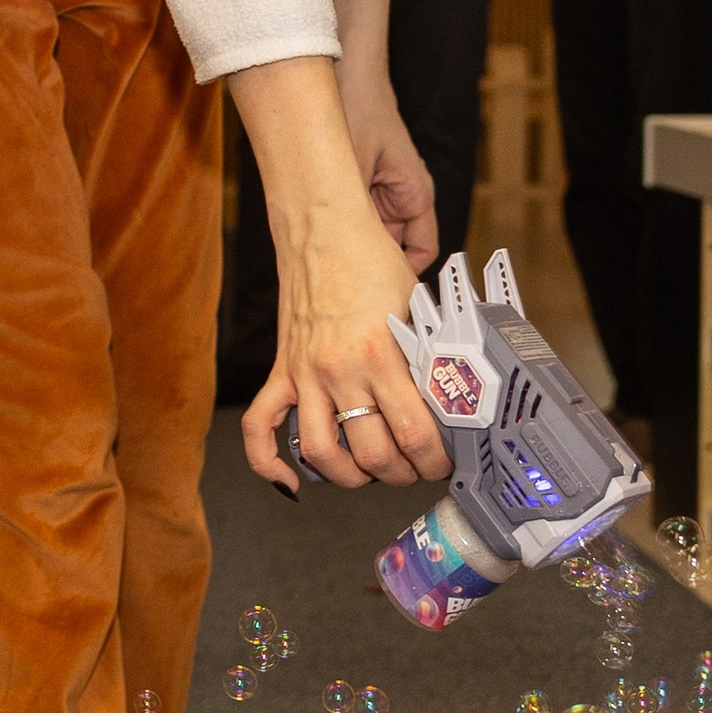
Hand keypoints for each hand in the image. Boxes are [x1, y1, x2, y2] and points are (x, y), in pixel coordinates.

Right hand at [243, 193, 450, 493]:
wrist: (323, 227)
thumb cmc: (372, 260)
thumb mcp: (415, 310)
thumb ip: (427, 360)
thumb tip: (450, 406)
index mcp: (380, 354)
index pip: (414, 433)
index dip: (436, 459)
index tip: (447, 459)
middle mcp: (339, 370)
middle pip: (373, 454)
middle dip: (403, 472)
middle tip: (419, 467)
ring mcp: (305, 374)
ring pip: (322, 454)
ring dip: (352, 477)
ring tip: (374, 472)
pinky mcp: (282, 370)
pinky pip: (261, 428)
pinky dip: (269, 464)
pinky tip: (292, 485)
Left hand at [333, 0, 436, 274]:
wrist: (346, 72)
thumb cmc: (359, 109)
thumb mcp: (351, 163)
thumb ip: (349, 207)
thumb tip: (339, 252)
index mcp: (415, 195)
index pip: (423, 252)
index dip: (403, 277)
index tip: (378, 293)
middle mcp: (402, 198)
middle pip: (391, 249)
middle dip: (369, 266)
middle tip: (340, 286)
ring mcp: (380, 194)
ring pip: (369, 236)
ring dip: (348, 245)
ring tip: (322, 259)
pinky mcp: (360, 187)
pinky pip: (352, 218)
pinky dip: (338, 227)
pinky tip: (315, 231)